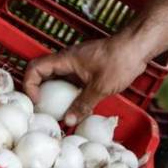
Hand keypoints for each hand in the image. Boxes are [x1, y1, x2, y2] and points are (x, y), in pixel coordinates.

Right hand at [23, 37, 150, 125]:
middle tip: (43, 111)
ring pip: (58, 79)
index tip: (37, 102)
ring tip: (58, 113)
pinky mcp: (88, 69)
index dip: (29, 85)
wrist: (138, 46)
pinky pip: (71, 81)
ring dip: (55, 94)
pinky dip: (69, 94)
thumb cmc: (119, 60)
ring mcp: (78, 64)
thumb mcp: (100, 87)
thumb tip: (68, 120)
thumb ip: (83, 104)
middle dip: (39, 92)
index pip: (35, 68)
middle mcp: (68, 60)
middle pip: (43, 74)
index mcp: (66, 60)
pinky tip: (76, 107)